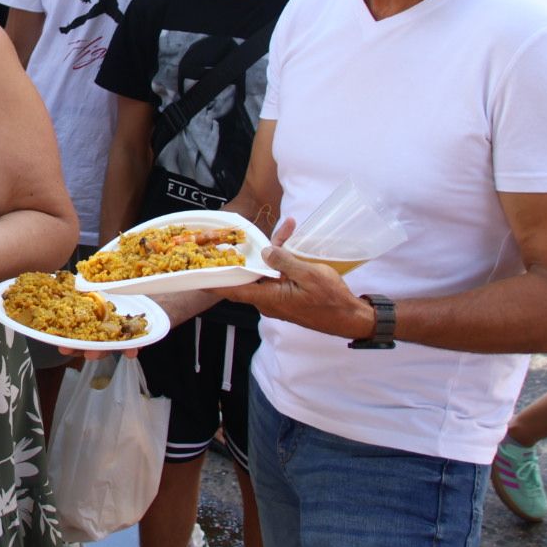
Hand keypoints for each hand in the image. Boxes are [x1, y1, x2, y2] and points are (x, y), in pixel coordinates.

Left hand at [225, 219, 376, 340]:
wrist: (350, 318)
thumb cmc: (331, 300)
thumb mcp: (309, 275)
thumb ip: (285, 262)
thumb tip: (265, 251)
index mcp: (270, 298)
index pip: (234, 291)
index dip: (213, 283)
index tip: (196, 276)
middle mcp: (269, 301)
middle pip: (250, 276)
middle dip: (247, 254)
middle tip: (238, 235)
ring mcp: (278, 299)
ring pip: (266, 272)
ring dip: (273, 252)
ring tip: (288, 228)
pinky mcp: (288, 296)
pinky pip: (278, 276)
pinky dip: (283, 261)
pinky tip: (293, 239)